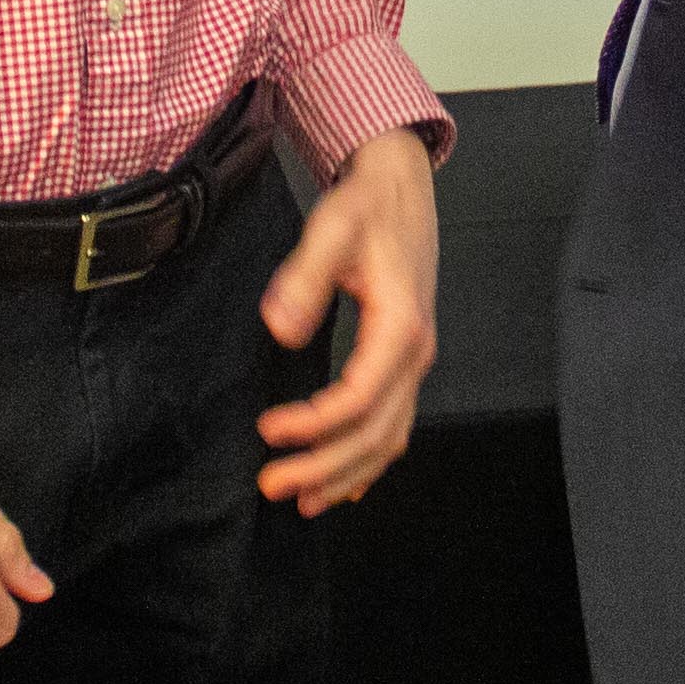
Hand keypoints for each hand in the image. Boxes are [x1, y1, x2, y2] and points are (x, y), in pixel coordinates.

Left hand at [253, 128, 438, 514]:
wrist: (399, 184)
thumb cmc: (367, 204)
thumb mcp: (331, 227)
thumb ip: (305, 277)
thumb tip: (279, 326)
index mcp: (400, 326)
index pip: (360, 397)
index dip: (314, 424)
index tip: (269, 429)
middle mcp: (415, 352)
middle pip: (376, 432)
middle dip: (326, 467)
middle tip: (274, 485)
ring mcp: (414, 360)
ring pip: (390, 437)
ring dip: (347, 473)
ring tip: (303, 499)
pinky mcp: (404, 360)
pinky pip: (394, 425)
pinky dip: (370, 461)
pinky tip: (344, 484)